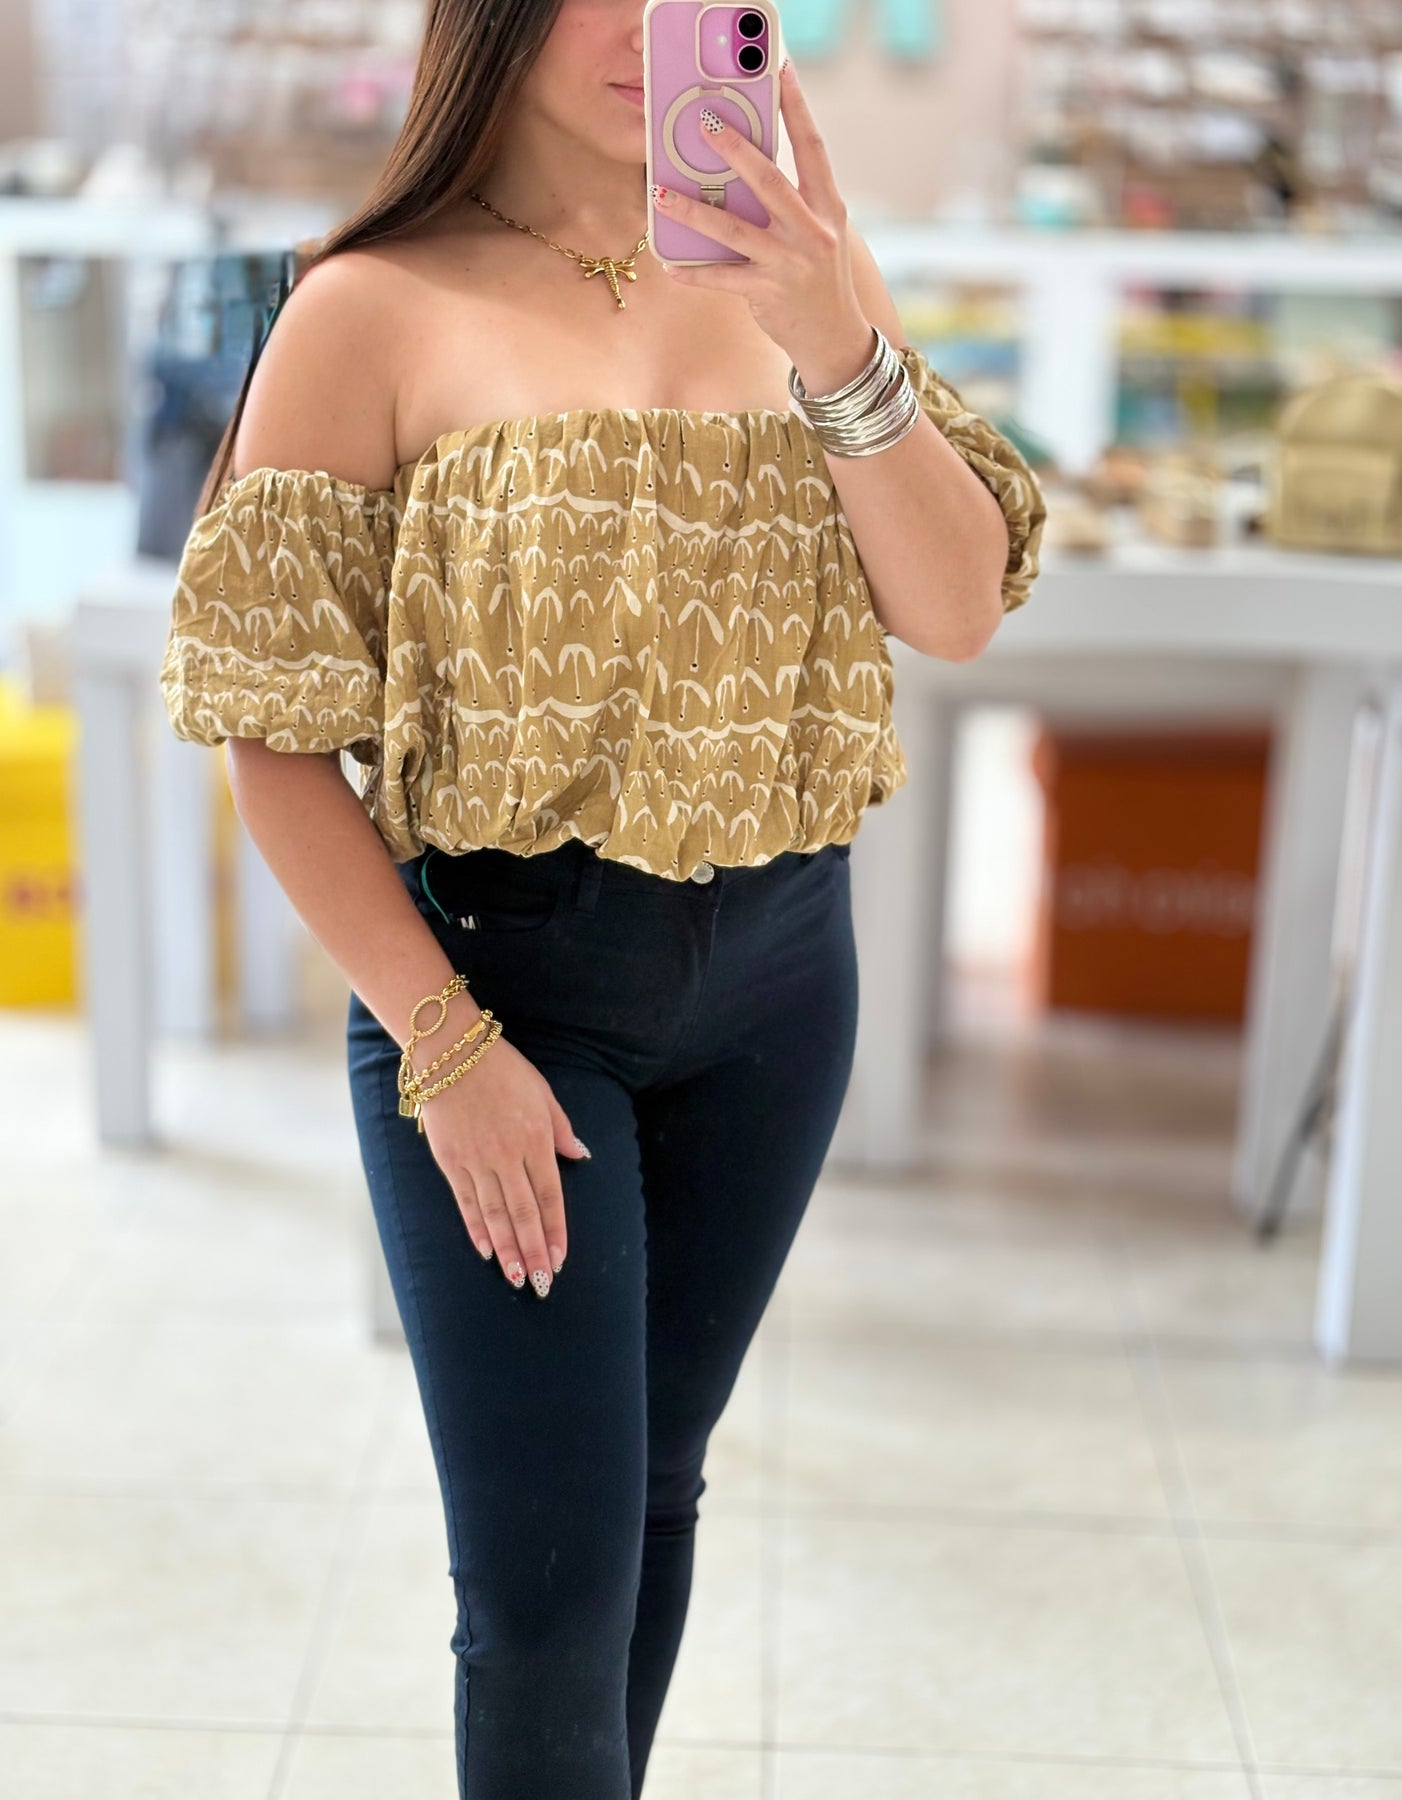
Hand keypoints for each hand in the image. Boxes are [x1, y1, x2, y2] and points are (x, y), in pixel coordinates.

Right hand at [417, 1013, 587, 1297]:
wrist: (450, 1051)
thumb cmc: (502, 1067)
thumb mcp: (543, 1092)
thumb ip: (561, 1128)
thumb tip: (580, 1155)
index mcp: (535, 1140)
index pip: (549, 1197)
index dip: (555, 1231)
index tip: (561, 1259)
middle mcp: (507, 1156)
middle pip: (524, 1214)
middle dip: (534, 1252)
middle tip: (542, 1284)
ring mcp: (476, 1161)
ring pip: (494, 1215)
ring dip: (507, 1250)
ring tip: (517, 1278)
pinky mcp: (450, 1161)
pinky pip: (465, 1202)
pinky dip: (476, 1229)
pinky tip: (485, 1251)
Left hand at [657, 58, 871, 385]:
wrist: (836, 339)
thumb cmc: (819, 278)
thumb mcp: (818, 233)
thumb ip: (792, 202)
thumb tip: (745, 168)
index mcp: (828, 207)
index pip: (813, 148)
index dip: (798, 109)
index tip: (782, 72)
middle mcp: (813, 232)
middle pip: (770, 182)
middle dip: (736, 150)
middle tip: (706, 122)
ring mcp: (791, 264)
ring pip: (735, 230)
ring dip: (693, 211)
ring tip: (661, 193)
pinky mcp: (769, 294)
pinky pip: (723, 280)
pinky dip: (695, 274)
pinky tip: (670, 266)